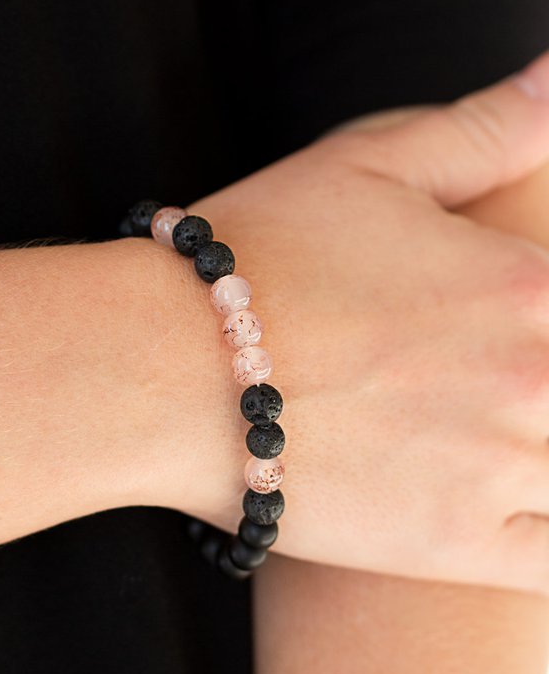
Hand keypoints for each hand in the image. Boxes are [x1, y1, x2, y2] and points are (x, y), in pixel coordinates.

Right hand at [181, 50, 548, 594]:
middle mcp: (536, 381)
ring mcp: (500, 473)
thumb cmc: (260, 256)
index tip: (525, 334)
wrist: (163, 370)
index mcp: (528, 287)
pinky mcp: (455, 547)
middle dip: (547, 382)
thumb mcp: (374, 161)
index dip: (548, 319)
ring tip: (506, 433)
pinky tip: (532, 510)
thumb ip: (491, 126)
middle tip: (506, 384)